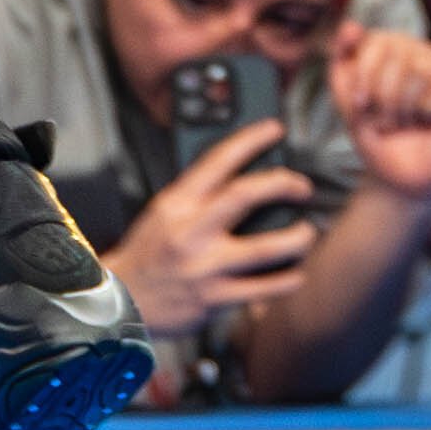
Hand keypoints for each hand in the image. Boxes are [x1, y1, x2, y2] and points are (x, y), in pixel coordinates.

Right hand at [103, 124, 318, 337]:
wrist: (124, 299)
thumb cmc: (147, 254)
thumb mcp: (162, 213)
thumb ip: (197, 198)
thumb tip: (244, 182)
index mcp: (176, 204)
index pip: (216, 161)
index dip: (250, 140)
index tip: (273, 130)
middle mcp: (190, 231)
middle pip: (245, 196)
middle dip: (283, 184)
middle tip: (301, 187)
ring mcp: (204, 266)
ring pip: (267, 248)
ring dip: (298, 238)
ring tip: (305, 232)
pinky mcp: (215, 297)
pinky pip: (265, 288)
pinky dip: (288, 280)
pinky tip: (294, 273)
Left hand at [330, 26, 430, 202]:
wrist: (399, 175)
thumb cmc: (377, 132)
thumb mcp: (347, 94)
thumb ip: (342, 57)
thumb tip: (350, 25)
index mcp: (408, 49)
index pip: (381, 39)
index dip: (365, 73)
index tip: (360, 104)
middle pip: (401, 52)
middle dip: (383, 94)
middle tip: (389, 120)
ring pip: (422, 67)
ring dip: (404, 105)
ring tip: (407, 123)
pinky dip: (427, 109)